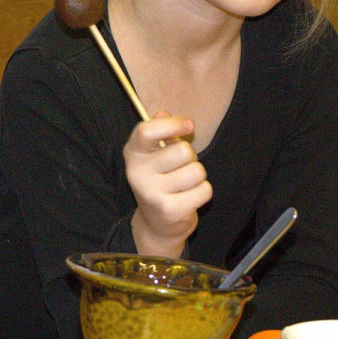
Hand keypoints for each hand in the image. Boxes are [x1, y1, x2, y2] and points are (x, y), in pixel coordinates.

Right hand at [125, 111, 211, 257]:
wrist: (157, 225)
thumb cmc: (160, 181)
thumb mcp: (154, 155)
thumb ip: (159, 132)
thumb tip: (163, 113)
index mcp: (133, 154)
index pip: (147, 130)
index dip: (172, 124)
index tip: (188, 125)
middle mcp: (137, 173)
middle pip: (183, 151)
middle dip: (191, 158)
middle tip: (181, 168)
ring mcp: (152, 193)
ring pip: (197, 171)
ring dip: (198, 177)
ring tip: (185, 185)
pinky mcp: (170, 210)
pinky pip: (204, 190)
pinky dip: (203, 193)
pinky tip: (189, 198)